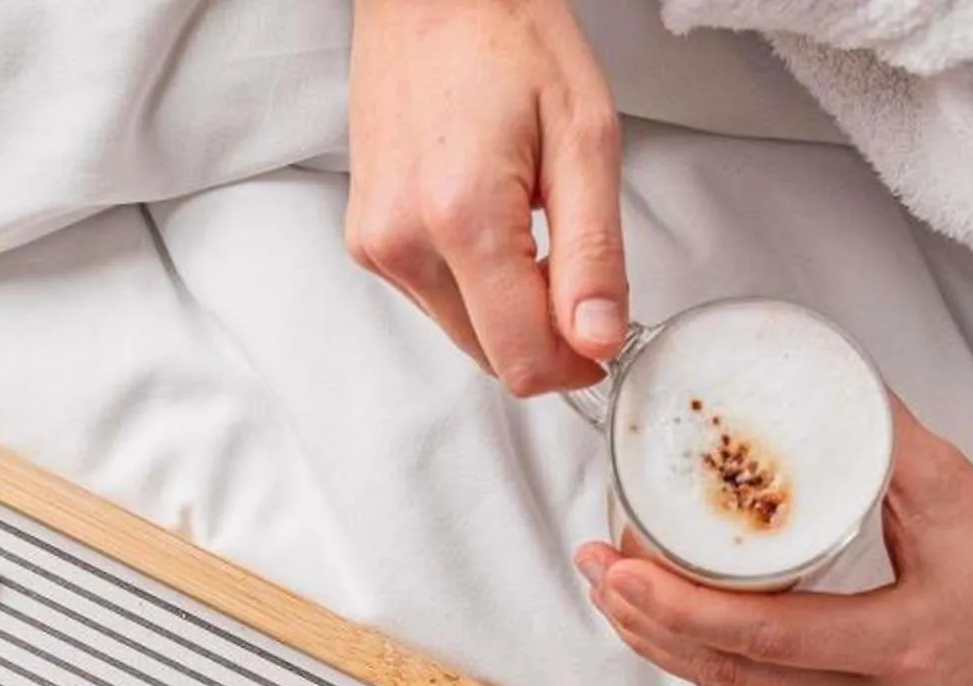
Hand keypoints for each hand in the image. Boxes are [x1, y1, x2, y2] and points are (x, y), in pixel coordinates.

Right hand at [346, 0, 627, 394]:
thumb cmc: (506, 35)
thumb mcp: (584, 135)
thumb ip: (593, 252)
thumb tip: (598, 340)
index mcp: (460, 217)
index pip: (521, 358)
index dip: (577, 363)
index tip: (605, 335)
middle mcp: (403, 240)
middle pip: (492, 355)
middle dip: (544, 332)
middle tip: (574, 261)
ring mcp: (376, 243)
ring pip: (464, 332)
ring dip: (509, 306)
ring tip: (527, 220)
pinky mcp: (366, 240)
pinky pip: (436, 299)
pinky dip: (475, 283)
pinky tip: (487, 217)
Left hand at [578, 400, 972, 685]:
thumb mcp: (953, 490)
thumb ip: (877, 433)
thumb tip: (806, 372)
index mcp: (901, 646)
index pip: (766, 636)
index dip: (681, 605)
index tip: (622, 564)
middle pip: (729, 673)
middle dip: (647, 619)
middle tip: (595, 562)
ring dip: (661, 643)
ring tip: (611, 585)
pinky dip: (702, 663)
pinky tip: (663, 624)